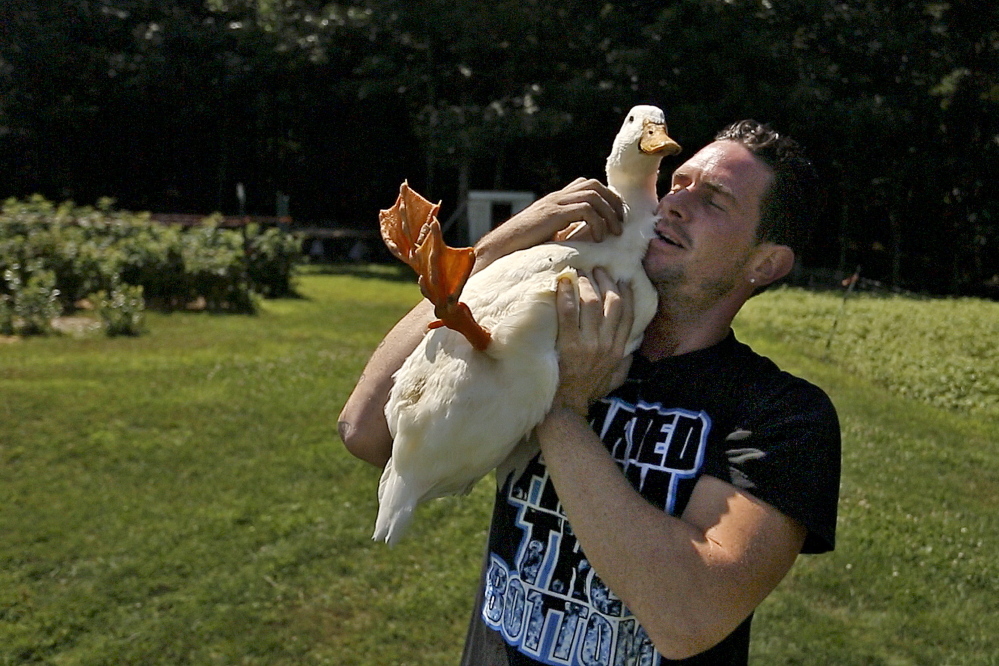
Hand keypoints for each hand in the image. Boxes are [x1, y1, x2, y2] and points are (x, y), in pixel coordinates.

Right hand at [474, 179, 623, 269]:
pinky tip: (597, 239)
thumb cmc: (522, 248)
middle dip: (613, 203)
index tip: (615, 218)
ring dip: (609, 214)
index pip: (587, 184)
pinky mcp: (553, 214)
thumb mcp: (549, 235)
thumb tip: (585, 236)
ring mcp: (554, 203)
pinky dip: (597, 223)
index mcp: (556, 200)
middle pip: (594, 185)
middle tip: (620, 224)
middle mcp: (556, 197)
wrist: (500, 248)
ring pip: (593, 195)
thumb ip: (565, 229)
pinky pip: (585, 209)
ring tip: (613, 233)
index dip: (607, 197)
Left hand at [552, 268, 634, 416]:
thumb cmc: (588, 392)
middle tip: (598, 270)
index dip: (626, 294)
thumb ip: (625, 364)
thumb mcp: (615, 380)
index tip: (622, 280)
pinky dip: (565, 294)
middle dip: (606, 282)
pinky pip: (567, 312)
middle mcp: (607, 344)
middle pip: (612, 303)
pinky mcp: (568, 345)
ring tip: (579, 273)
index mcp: (618, 351)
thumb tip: (632, 349)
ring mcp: (588, 344)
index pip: (628, 315)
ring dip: (586, 284)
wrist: (566, 408)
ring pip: (592, 304)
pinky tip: (562, 282)